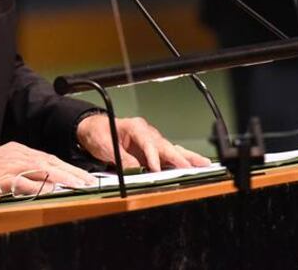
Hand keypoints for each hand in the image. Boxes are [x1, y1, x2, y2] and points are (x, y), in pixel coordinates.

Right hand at [0, 142, 95, 204]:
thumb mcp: (1, 165)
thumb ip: (21, 171)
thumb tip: (42, 181)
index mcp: (17, 151)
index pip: (49, 158)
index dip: (68, 167)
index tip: (83, 176)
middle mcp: (16, 155)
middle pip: (50, 162)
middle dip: (72, 172)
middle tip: (89, 182)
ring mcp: (8, 166)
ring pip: (42, 170)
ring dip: (63, 178)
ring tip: (78, 187)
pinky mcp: (0, 180)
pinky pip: (23, 183)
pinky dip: (39, 187)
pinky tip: (51, 191)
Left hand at [75, 114, 210, 171]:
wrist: (92, 129)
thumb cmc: (98, 133)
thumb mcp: (105, 146)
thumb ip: (121, 158)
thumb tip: (135, 169)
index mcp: (135, 127)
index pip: (148, 142)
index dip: (153, 156)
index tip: (156, 169)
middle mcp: (147, 132)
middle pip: (165, 145)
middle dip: (179, 157)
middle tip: (191, 167)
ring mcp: (151, 141)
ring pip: (172, 149)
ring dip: (187, 158)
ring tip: (205, 164)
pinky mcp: (152, 150)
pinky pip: (169, 154)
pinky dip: (182, 160)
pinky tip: (195, 164)